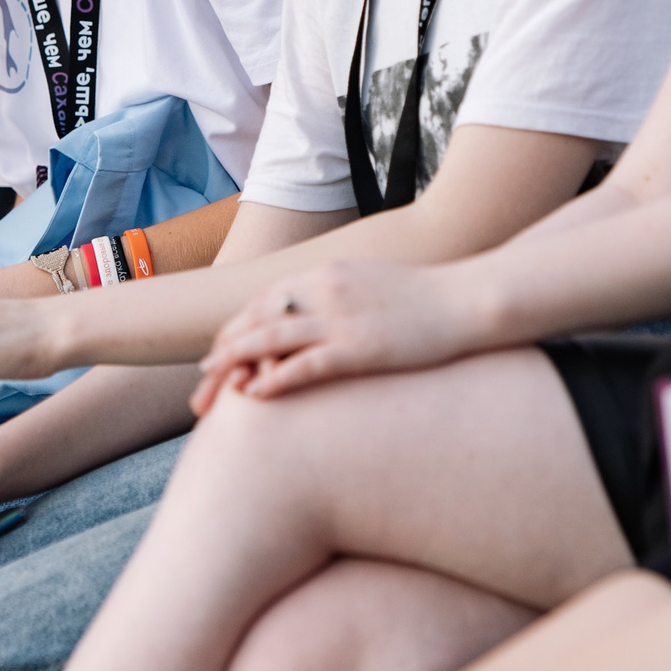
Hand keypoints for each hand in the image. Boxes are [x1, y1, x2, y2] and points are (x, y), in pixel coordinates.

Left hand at [190, 259, 481, 413]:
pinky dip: (275, 377)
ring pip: (271, 338)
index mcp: (326, 275)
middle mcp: (325, 290)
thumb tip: (315, 319)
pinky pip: (306, 363)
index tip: (216, 359)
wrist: (469, 299)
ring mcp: (342, 318)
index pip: (263, 302)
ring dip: (235, 364)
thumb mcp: (370, 287)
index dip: (234, 332)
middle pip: (256, 320)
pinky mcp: (361, 346)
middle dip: (224, 355)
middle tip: (201, 388)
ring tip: (212, 391)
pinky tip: (255, 395)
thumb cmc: (425, 299)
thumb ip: (337, 297)